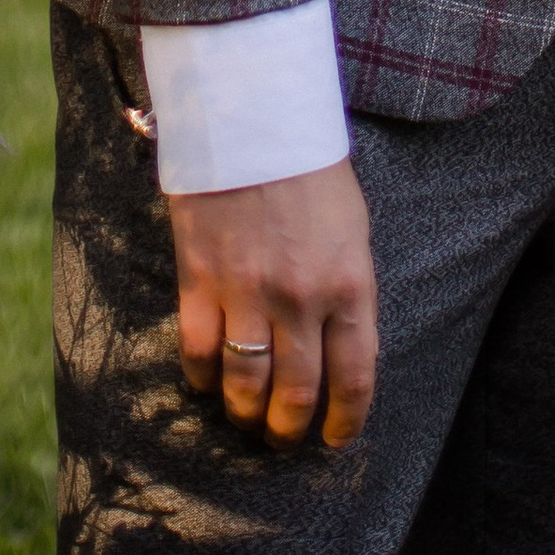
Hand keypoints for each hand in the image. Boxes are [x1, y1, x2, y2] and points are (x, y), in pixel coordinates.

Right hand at [169, 158, 378, 448]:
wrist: (254, 116)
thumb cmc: (309, 169)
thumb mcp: (351, 230)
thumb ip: (347, 291)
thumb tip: (339, 348)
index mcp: (349, 284)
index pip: (354, 379)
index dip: (345, 422)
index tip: (335, 437)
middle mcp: (302, 299)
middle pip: (296, 394)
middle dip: (289, 428)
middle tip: (283, 434)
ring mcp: (249, 292)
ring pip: (246, 386)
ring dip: (246, 413)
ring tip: (246, 417)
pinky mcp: (201, 280)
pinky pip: (200, 353)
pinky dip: (203, 379)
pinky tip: (208, 381)